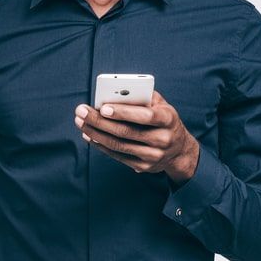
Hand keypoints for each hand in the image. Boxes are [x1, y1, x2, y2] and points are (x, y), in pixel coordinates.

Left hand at [74, 90, 199, 184]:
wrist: (179, 150)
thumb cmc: (164, 120)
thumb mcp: (161, 104)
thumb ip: (142, 96)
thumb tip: (113, 93)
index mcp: (168, 119)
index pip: (145, 116)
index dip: (123, 112)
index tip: (103, 107)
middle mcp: (163, 139)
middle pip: (126, 132)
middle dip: (99, 121)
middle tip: (81, 111)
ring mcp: (153, 156)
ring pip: (118, 145)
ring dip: (96, 133)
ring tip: (81, 122)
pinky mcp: (144, 167)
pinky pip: (118, 156)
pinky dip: (101, 146)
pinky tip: (90, 136)